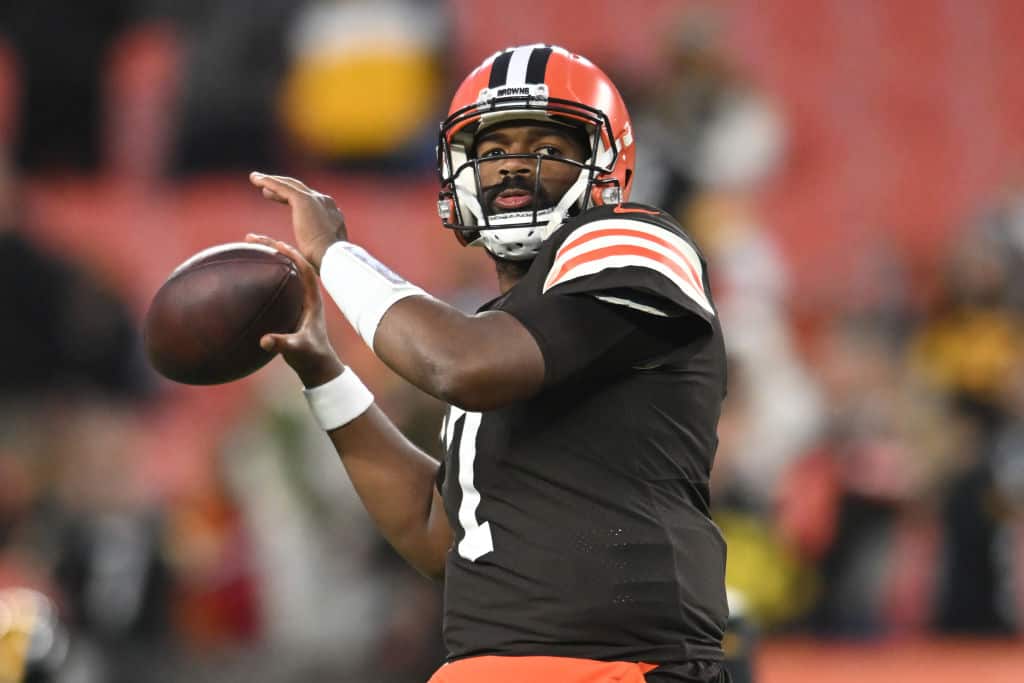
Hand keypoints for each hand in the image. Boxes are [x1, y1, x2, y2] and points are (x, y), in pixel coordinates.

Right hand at [245, 233, 344, 386]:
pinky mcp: (292, 305)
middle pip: (292, 262)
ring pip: (284, 270)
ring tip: (248, 245)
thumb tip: (265, 340)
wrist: (318, 366)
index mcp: (313, 300)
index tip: (276, 244)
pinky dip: (264, 272)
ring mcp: (300, 299)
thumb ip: (283, 344)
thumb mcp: (296, 350)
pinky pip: (278, 282)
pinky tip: (248, 272)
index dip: (292, 254)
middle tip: (250, 238)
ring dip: (268, 256)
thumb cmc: (310, 357)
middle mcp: (307, 295)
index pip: (305, 269)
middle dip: (272, 247)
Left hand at [249, 172, 347, 270]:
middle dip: (282, 187)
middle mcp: (325, 204)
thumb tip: (277, 246)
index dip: (292, 198)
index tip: (277, 198)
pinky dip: (269, 182)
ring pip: (291, 185)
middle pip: (300, 190)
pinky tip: (255, 180)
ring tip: (255, 179)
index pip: (310, 202)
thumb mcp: (313, 253)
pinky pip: (283, 187)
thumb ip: (298, 248)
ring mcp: (316, 200)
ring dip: (272, 181)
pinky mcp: (304, 200)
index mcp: (331, 216)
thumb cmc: (322, 263)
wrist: (331, 258)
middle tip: (265, 189)